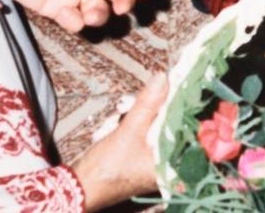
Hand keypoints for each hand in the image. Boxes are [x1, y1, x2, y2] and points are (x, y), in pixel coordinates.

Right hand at [72, 74, 168, 210]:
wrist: (79, 187)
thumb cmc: (107, 168)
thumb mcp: (128, 131)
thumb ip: (147, 103)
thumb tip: (163, 77)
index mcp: (174, 162)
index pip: (185, 125)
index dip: (176, 103)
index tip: (169, 84)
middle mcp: (168, 163)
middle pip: (164, 123)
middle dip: (142, 112)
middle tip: (123, 106)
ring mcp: (153, 160)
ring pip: (148, 126)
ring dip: (128, 119)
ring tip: (110, 124)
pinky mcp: (140, 158)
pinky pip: (138, 134)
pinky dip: (124, 129)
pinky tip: (107, 130)